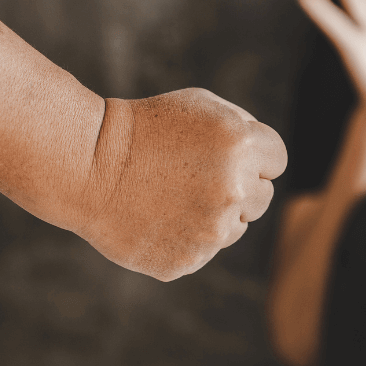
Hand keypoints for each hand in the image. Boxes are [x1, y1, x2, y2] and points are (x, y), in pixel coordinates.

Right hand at [73, 88, 286, 280]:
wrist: (88, 163)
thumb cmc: (147, 127)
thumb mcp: (202, 106)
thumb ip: (245, 129)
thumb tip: (267, 163)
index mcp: (242, 146)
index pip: (277, 161)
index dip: (254, 155)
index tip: (226, 154)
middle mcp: (234, 191)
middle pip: (262, 197)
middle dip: (240, 186)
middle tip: (197, 175)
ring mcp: (211, 231)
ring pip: (235, 227)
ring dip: (215, 214)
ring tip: (172, 194)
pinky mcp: (188, 260)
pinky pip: (204, 250)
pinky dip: (186, 237)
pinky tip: (157, 216)